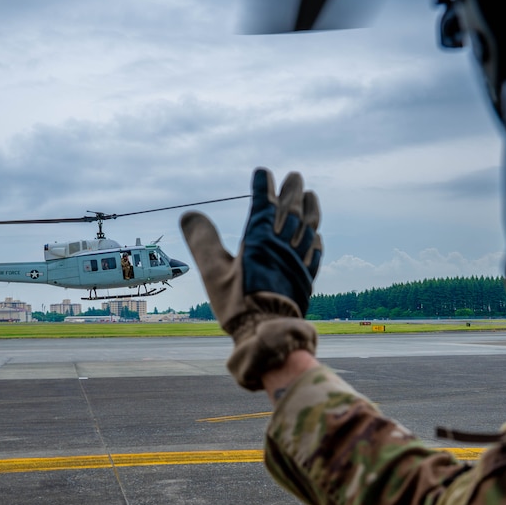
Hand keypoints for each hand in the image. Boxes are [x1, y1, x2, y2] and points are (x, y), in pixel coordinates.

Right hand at [180, 168, 322, 389]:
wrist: (268, 331)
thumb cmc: (238, 302)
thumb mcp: (213, 270)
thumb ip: (202, 240)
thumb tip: (189, 214)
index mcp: (260, 240)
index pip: (264, 204)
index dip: (264, 187)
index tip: (263, 173)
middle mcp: (283, 245)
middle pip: (291, 210)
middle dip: (292, 190)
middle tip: (294, 176)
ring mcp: (298, 260)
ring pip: (309, 227)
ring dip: (311, 209)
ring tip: (311, 196)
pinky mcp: (306, 277)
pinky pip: (315, 252)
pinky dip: (316, 240)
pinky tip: (316, 236)